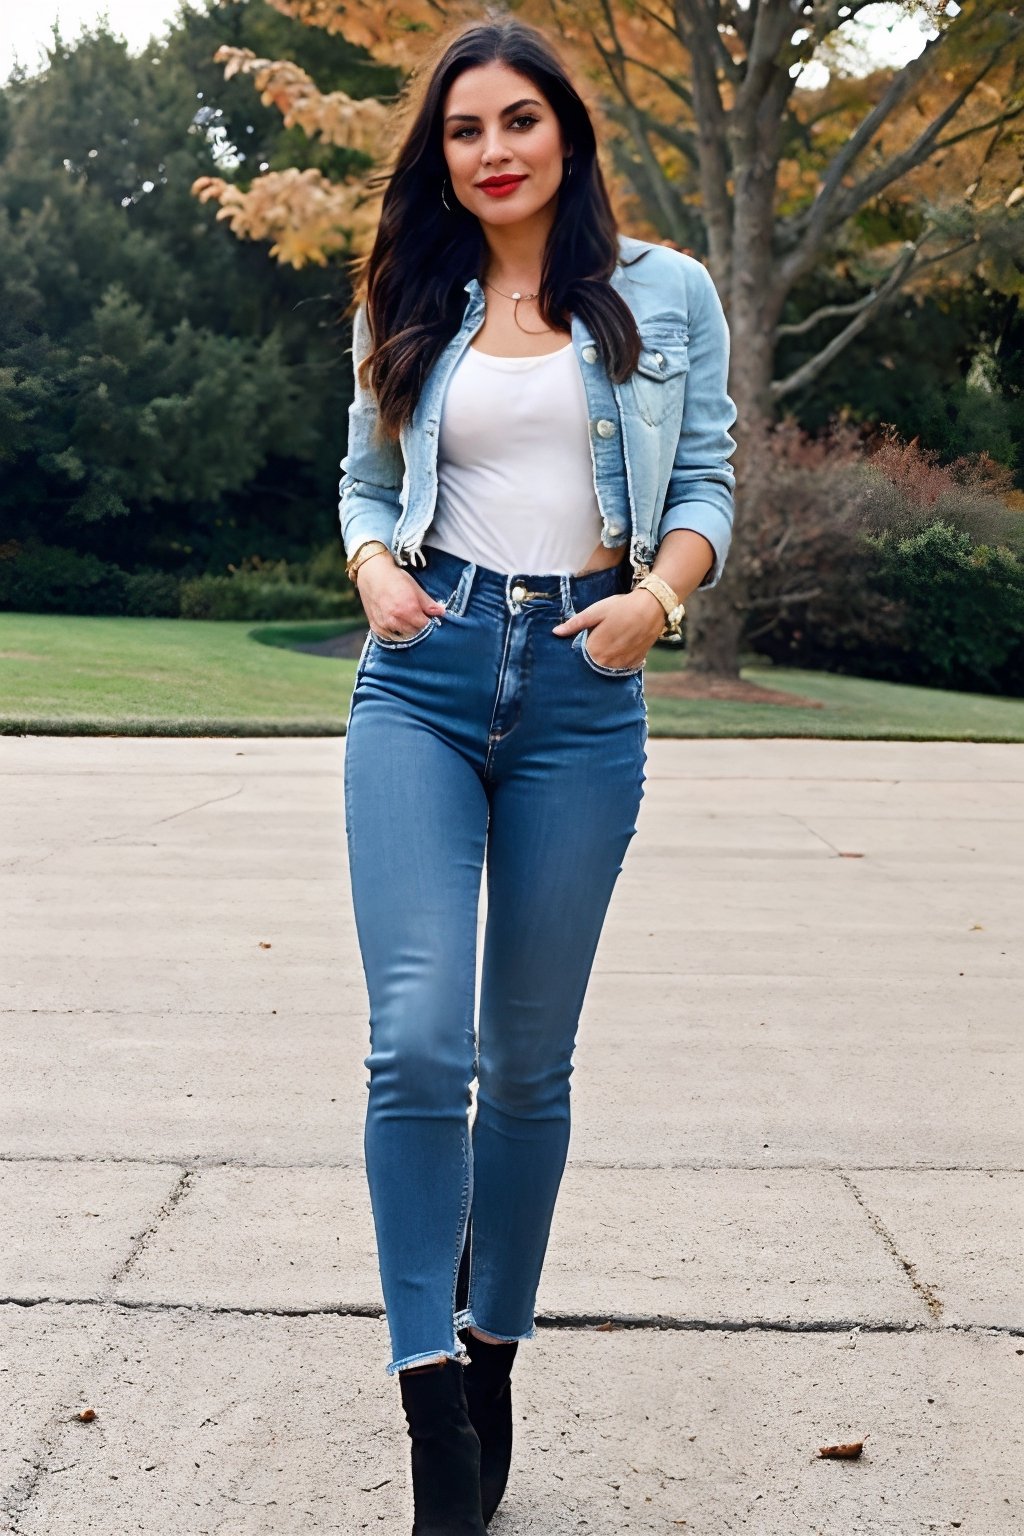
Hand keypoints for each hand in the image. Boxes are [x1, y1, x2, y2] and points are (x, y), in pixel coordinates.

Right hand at [357, 557, 446, 641]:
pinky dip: (396, 633)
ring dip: (409, 632)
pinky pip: (390, 637)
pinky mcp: (376, 627)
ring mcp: (384, 625)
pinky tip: (398, 624)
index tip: (431, 620)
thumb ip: (428, 603)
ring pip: (403, 636)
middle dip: (420, 629)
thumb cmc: (395, 578)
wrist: (372, 573)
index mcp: (408, 610)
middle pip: (415, 634)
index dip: (430, 624)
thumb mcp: (415, 587)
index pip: (425, 627)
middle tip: (420, 620)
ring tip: (409, 621)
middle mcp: (395, 620)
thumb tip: (442, 612)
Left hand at [551, 589, 665, 669]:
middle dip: (592, 655)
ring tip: (611, 642)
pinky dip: (619, 660)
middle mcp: (608, 662)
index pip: (579, 658)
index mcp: (595, 650)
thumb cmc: (621, 607)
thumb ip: (575, 624)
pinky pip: (622, 666)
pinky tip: (622, 647)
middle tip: (599, 639)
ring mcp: (622, 664)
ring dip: (606, 659)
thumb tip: (555, 632)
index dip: (580, 649)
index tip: (583, 640)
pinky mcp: (635, 662)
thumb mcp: (595, 612)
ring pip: (607, 667)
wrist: (652, 607)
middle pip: (593, 664)